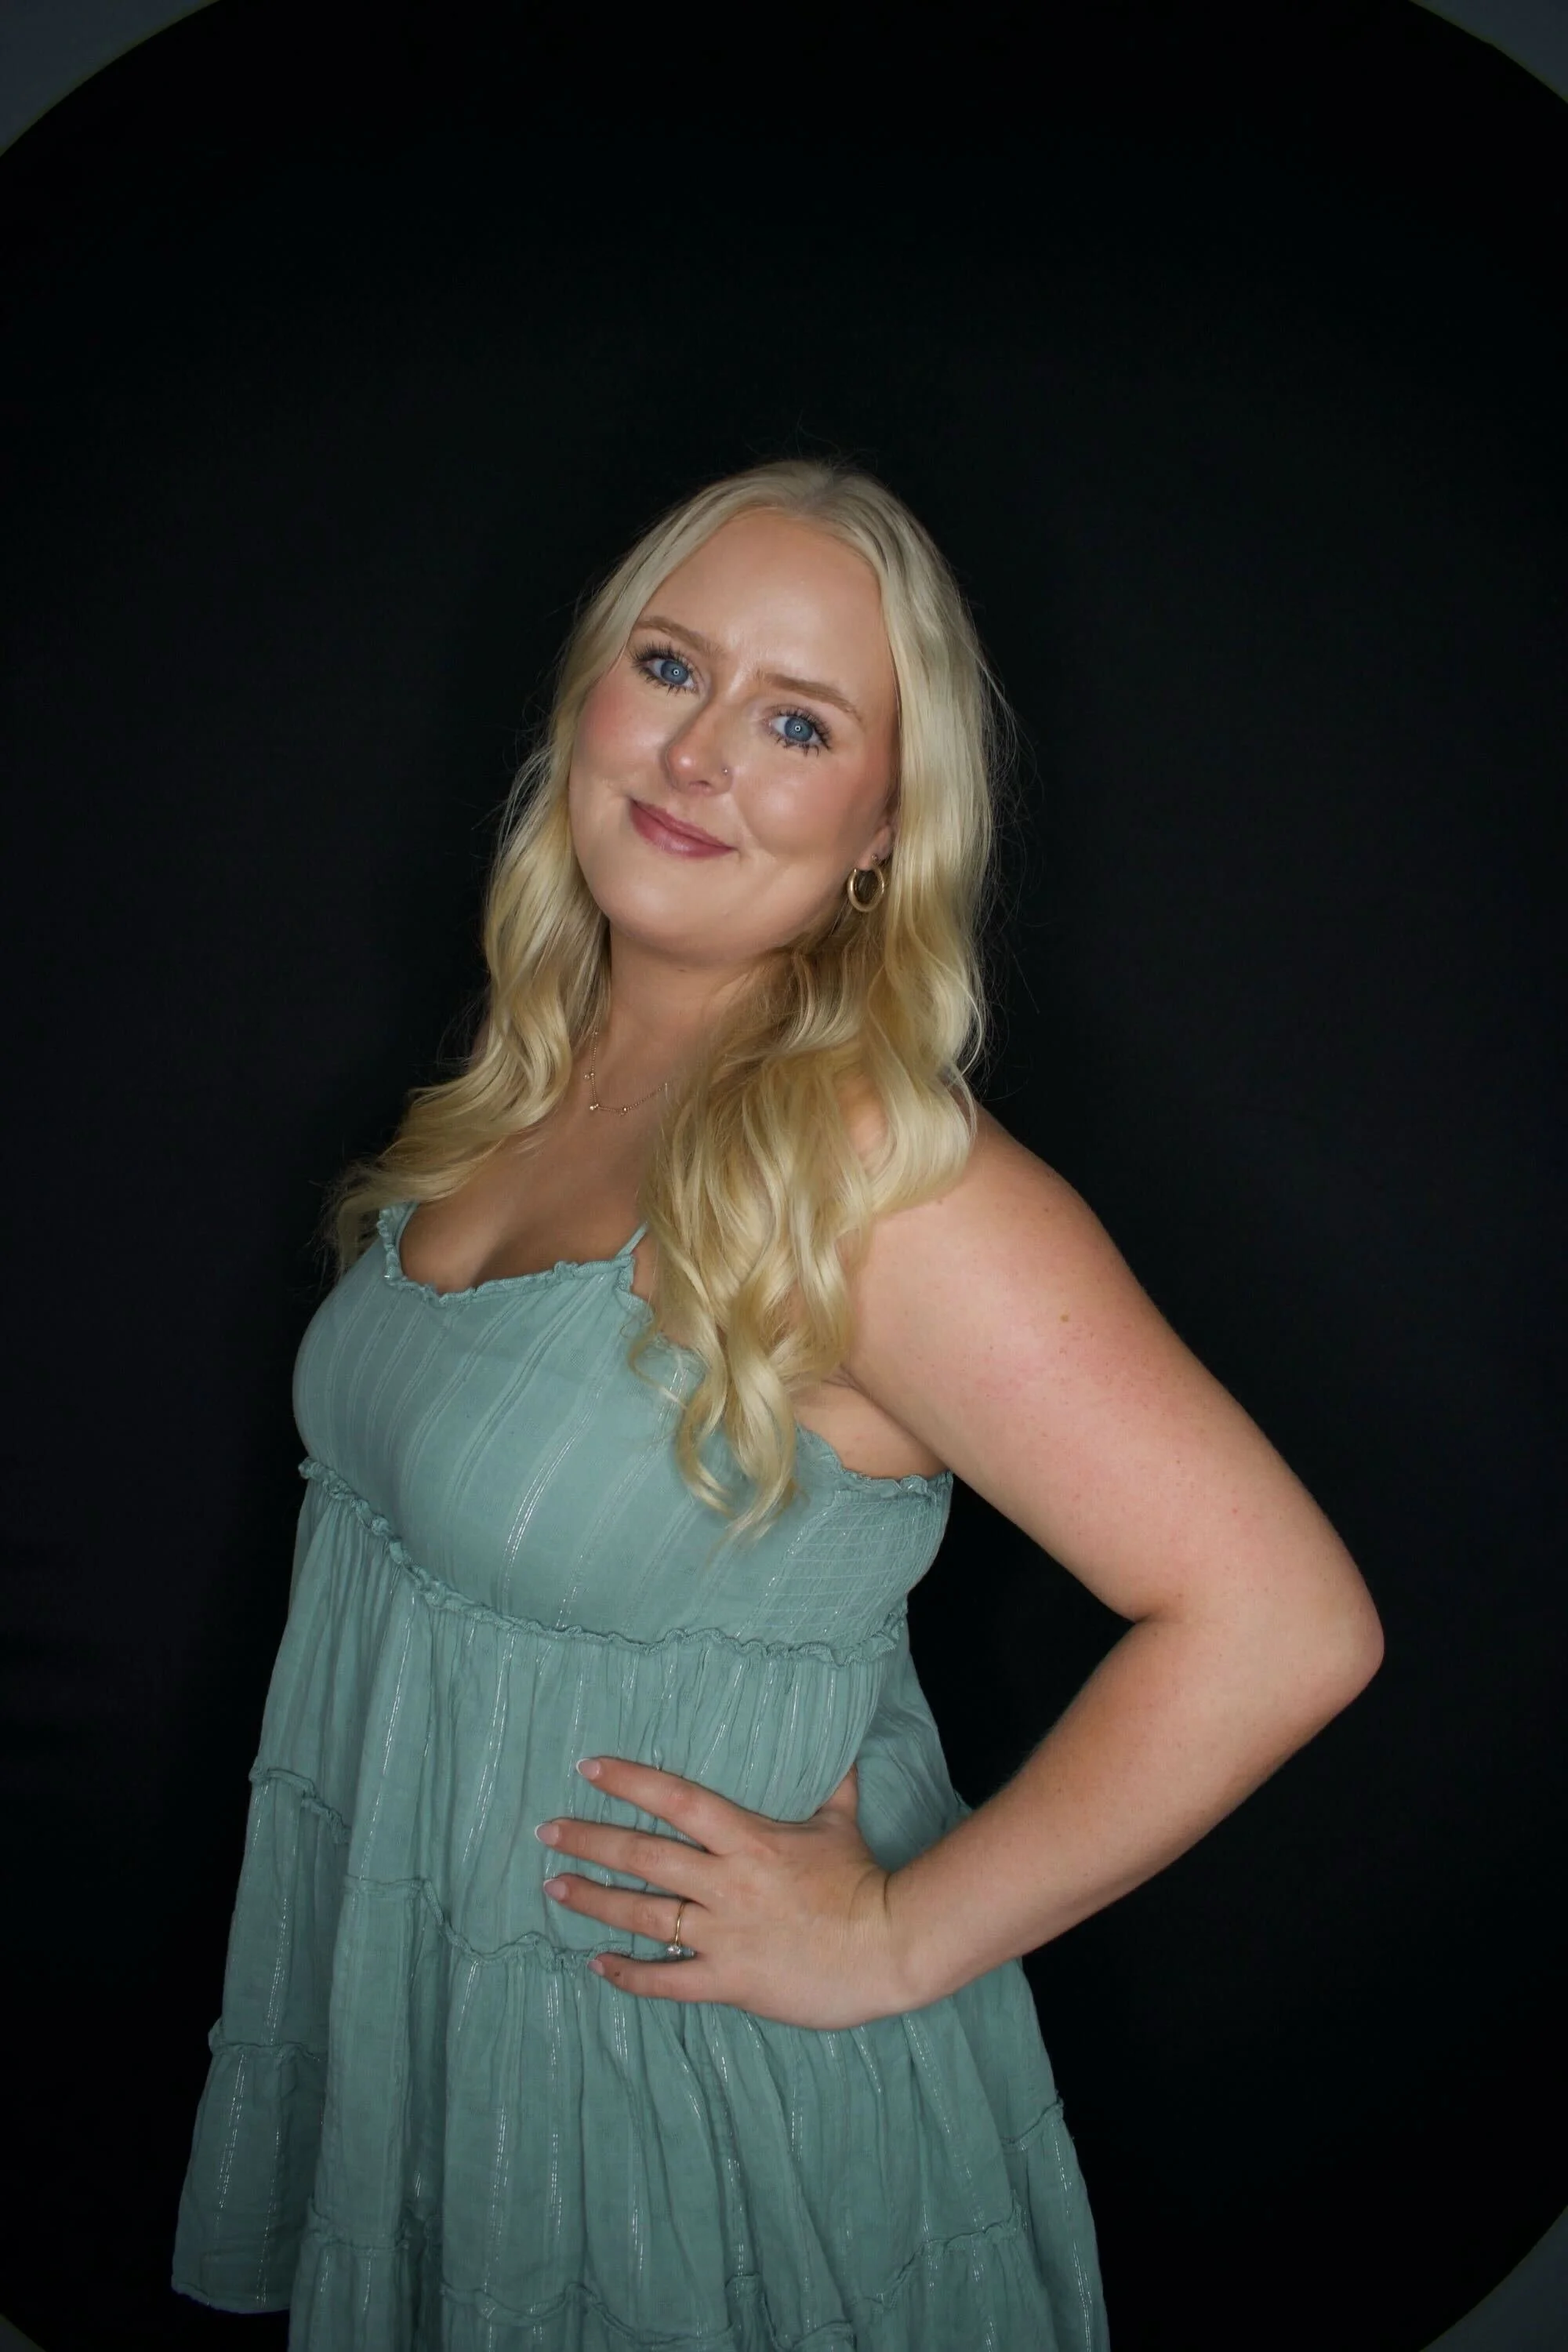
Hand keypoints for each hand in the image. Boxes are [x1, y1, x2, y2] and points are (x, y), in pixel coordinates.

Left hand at [535, 1755, 909, 2028]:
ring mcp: (723, 1933)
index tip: (587, 1768)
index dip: (629, 1781)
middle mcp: (725, 1882)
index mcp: (748, 1839)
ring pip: (643, 1914)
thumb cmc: (864, 1882)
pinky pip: (666, 1979)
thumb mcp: (841, 1824)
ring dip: (593, 1900)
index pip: (676, 1800)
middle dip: (590, 1841)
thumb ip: (831, 1786)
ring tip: (553, 1886)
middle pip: (643, 1856)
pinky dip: (628, 1973)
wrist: (889, 1947)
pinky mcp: (728, 1979)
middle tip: (546, 1830)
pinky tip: (597, 1964)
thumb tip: (840, 1746)